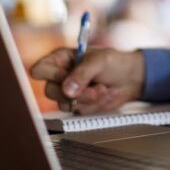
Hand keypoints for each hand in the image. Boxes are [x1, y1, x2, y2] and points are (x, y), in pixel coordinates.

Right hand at [29, 47, 144, 113]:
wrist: (130, 79)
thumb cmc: (114, 63)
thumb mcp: (100, 62)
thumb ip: (82, 74)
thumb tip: (67, 90)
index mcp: (61, 58)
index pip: (40, 69)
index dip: (51, 75)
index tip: (66, 76)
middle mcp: (60, 75)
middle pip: (50, 91)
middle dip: (76, 93)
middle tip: (95, 89)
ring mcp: (68, 92)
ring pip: (65, 104)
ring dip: (88, 99)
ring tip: (104, 89)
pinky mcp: (77, 104)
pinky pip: (78, 110)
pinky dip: (94, 105)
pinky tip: (104, 95)